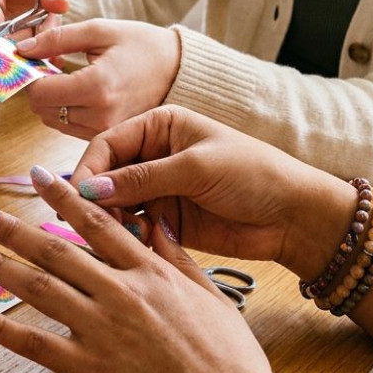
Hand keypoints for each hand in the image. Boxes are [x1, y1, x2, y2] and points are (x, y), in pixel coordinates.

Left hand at [0, 168, 342, 372]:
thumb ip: (178, 258)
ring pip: (38, 287)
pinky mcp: (89, 369)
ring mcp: (102, 330)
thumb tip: (157, 222)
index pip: (98, 223)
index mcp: (151, 274)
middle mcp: (121, 293)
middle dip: (14, 228)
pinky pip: (34, 343)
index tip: (38, 176)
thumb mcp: (212, 298)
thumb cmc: (232, 364)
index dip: (63, 197)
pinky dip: (1, 328)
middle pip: (56, 250)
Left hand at [17, 18, 181, 138]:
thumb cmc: (142, 46)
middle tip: (50, 66)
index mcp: (97, 86)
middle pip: (41, 109)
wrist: (180, 71)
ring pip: (52, 120)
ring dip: (51, 100)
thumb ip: (56, 39)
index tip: (33, 60)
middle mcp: (100, 116)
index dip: (29, 76)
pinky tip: (79, 92)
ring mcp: (105, 131)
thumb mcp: (99, 31)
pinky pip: (69, 127)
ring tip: (69, 78)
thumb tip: (22, 49)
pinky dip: (65, 110)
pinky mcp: (107, 137)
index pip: (39, 92)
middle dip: (38, 87)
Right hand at [71, 106, 355, 276]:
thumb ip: (141, 178)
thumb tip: (89, 189)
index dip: (88, 169)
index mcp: (159, 127)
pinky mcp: (164, 221)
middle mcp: (152, 155)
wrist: (294, 216)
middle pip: (105, 175)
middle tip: (89, 221)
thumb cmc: (254, 175)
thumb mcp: (195, 168)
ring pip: (114, 204)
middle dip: (96, 197)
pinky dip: (125, 237)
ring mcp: (157, 190)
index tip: (77, 195)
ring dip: (109, 220)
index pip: (107, 144)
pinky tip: (131, 245)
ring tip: (116, 236)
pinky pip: (132, 228)